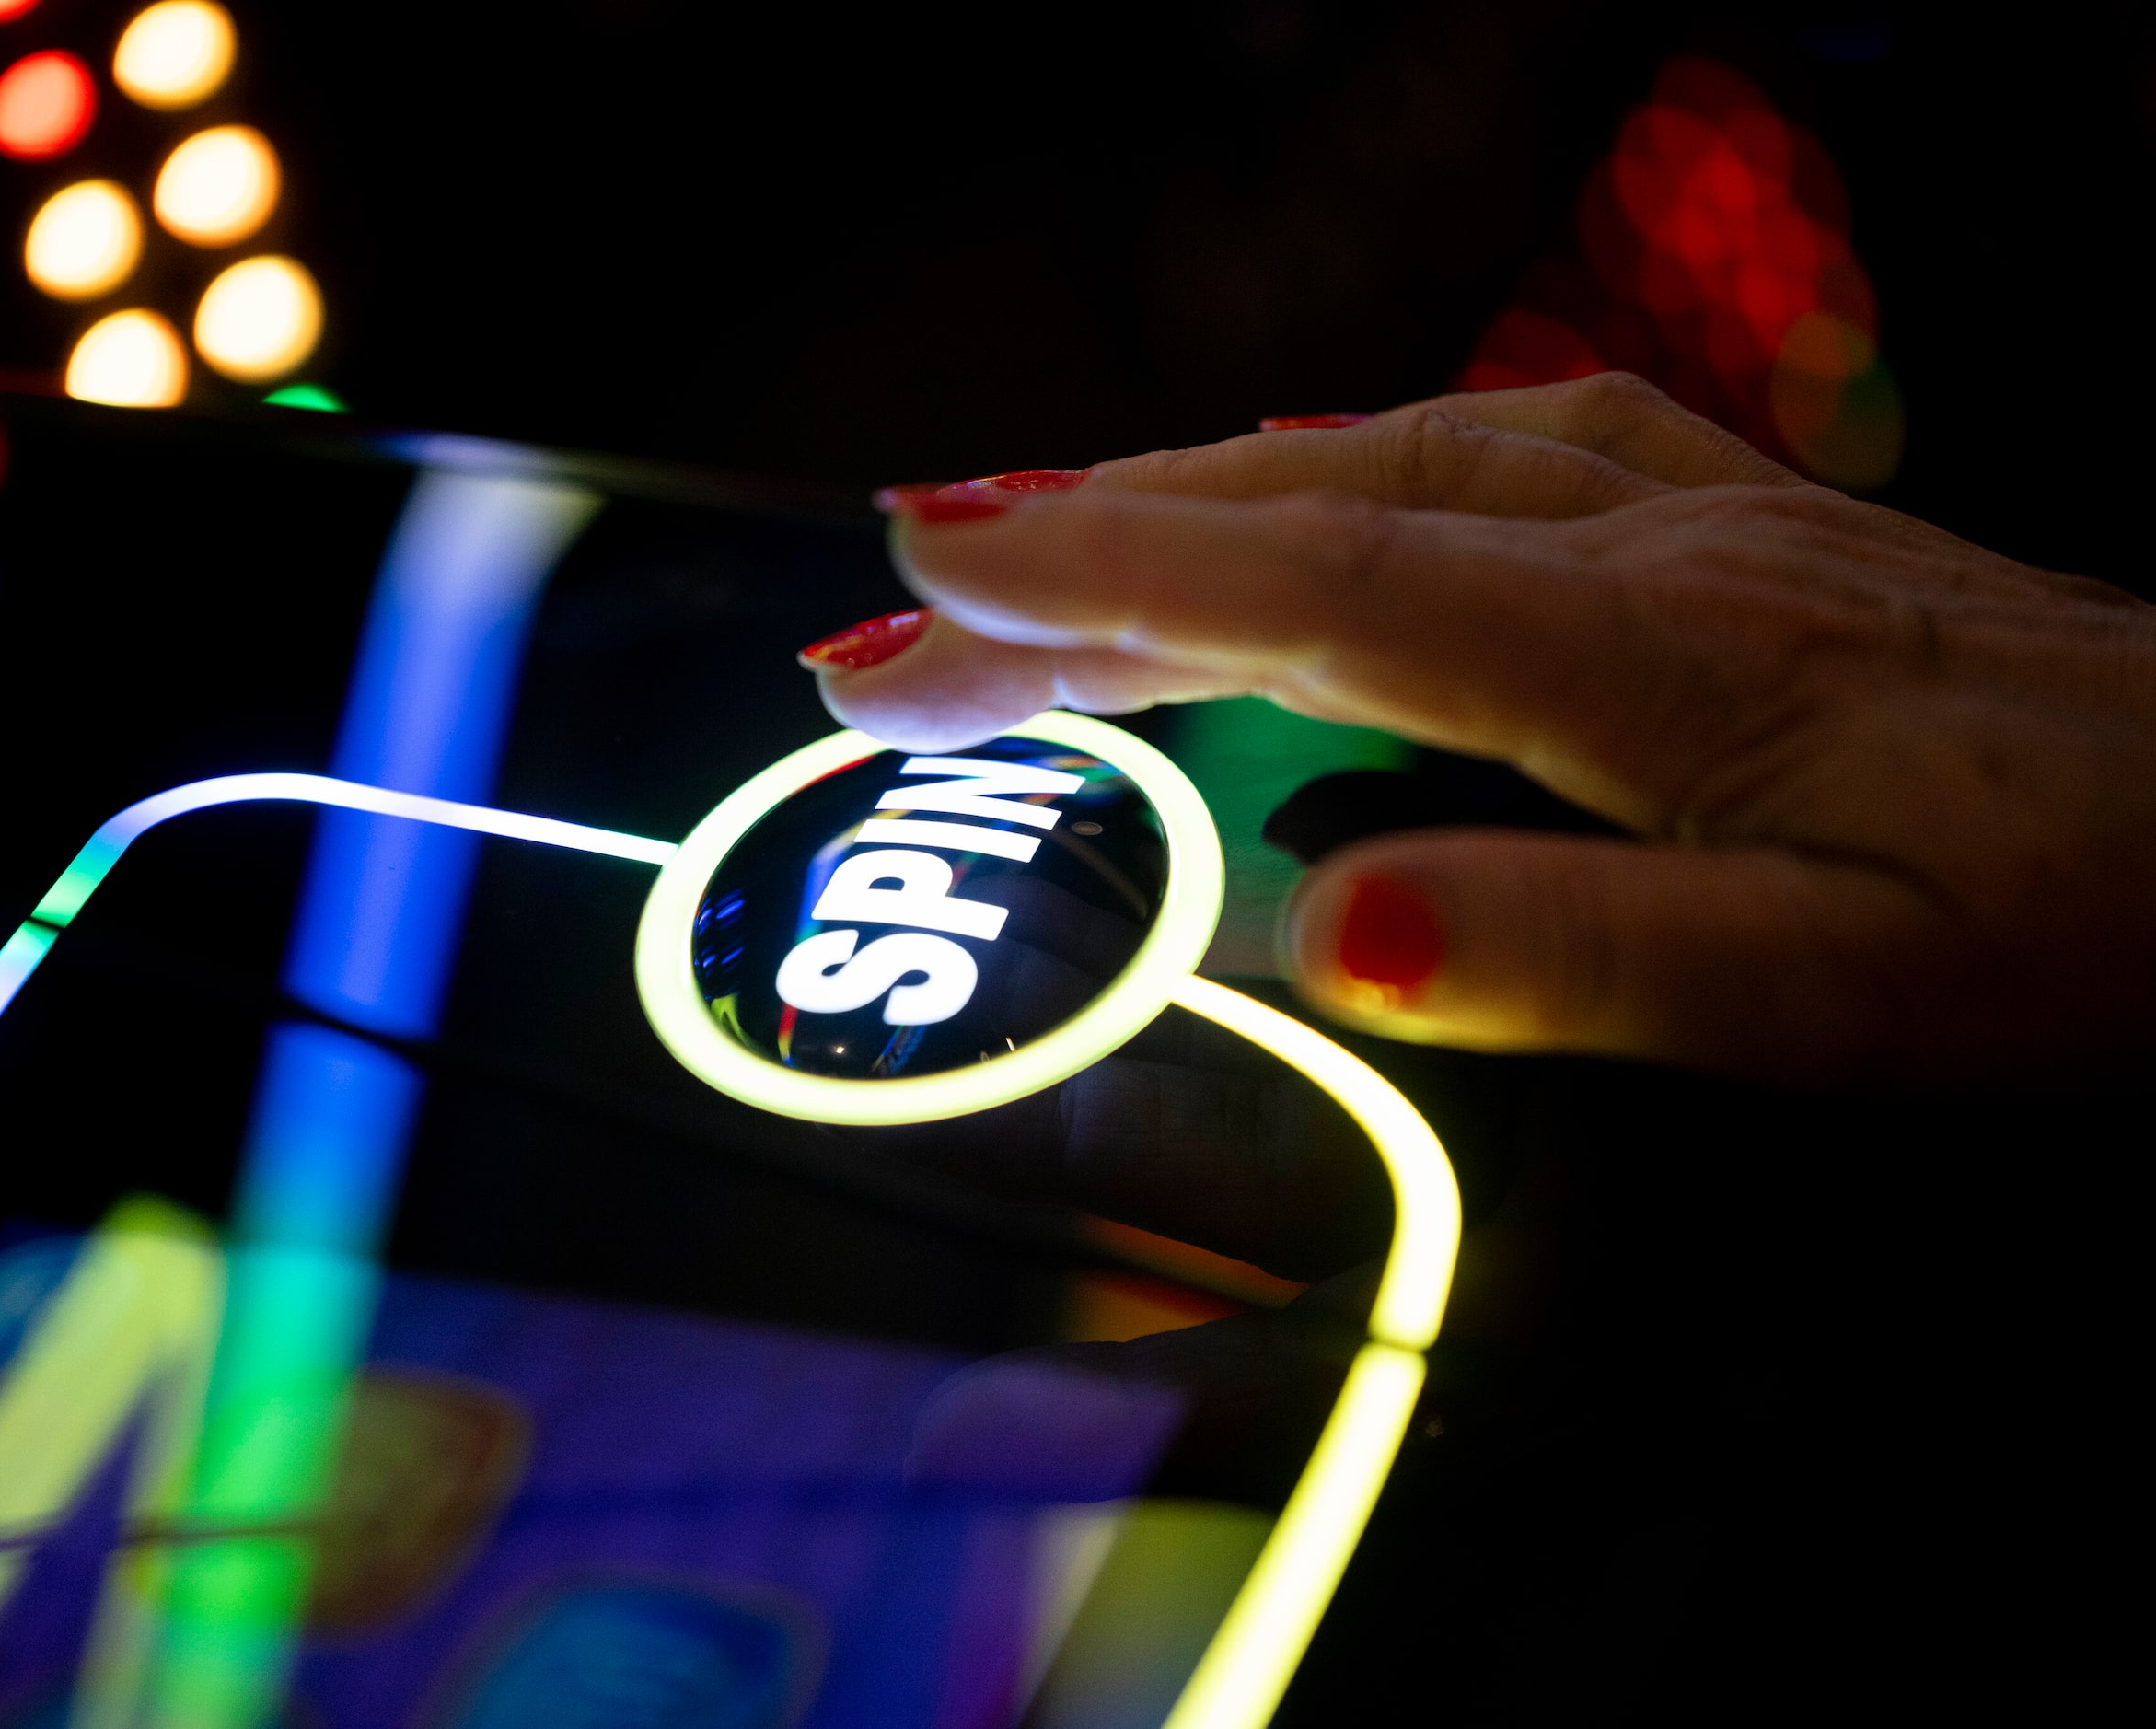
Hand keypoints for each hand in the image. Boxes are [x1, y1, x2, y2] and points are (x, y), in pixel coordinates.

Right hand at [811, 373, 2155, 1082]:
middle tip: (895, 601)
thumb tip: (1324, 930)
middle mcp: (1655, 548)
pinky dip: (1343, 460)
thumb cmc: (2091, 926)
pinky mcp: (1750, 532)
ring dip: (1188, 496)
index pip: (1307, 594)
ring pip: (1384, 463)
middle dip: (1076, 548)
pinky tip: (1307, 473)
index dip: (1093, 587)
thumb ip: (1572, 952)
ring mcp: (1705, 520)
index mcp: (1648, 658)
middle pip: (1306, 512)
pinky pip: (1490, 450)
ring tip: (1035, 544)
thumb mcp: (1838, 998)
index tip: (913, 593)